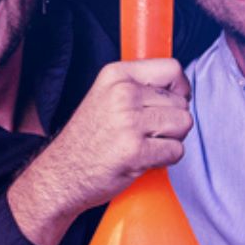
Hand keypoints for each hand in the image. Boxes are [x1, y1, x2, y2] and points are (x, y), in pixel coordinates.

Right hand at [10, 59, 192, 244]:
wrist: (61, 175)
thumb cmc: (86, 140)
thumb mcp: (106, 97)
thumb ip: (138, 87)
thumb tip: (180, 89)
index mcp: (116, 75)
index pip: (171, 68)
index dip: (180, 88)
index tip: (173, 102)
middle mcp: (123, 93)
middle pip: (181, 101)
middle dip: (173, 120)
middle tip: (149, 133)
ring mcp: (129, 122)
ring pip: (183, 124)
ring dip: (172, 139)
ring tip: (147, 144)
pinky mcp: (135, 150)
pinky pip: (176, 150)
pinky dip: (166, 159)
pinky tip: (144, 159)